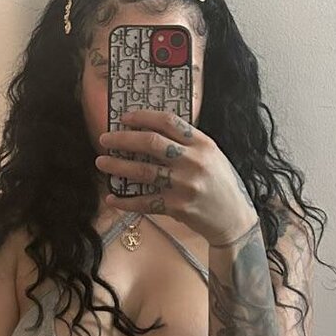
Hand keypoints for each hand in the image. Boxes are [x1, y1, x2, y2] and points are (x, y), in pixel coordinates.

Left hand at [95, 108, 258, 246]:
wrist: (234, 218)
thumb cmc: (220, 183)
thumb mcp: (211, 155)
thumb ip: (187, 143)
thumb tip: (149, 131)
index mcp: (203, 144)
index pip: (168, 122)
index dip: (142, 117)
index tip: (123, 118)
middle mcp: (194, 162)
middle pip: (150, 143)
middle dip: (122, 139)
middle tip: (104, 139)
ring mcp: (185, 185)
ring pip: (143, 171)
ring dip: (117, 166)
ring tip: (101, 162)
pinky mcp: (178, 207)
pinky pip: (145, 202)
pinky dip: (125, 201)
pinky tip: (111, 198)